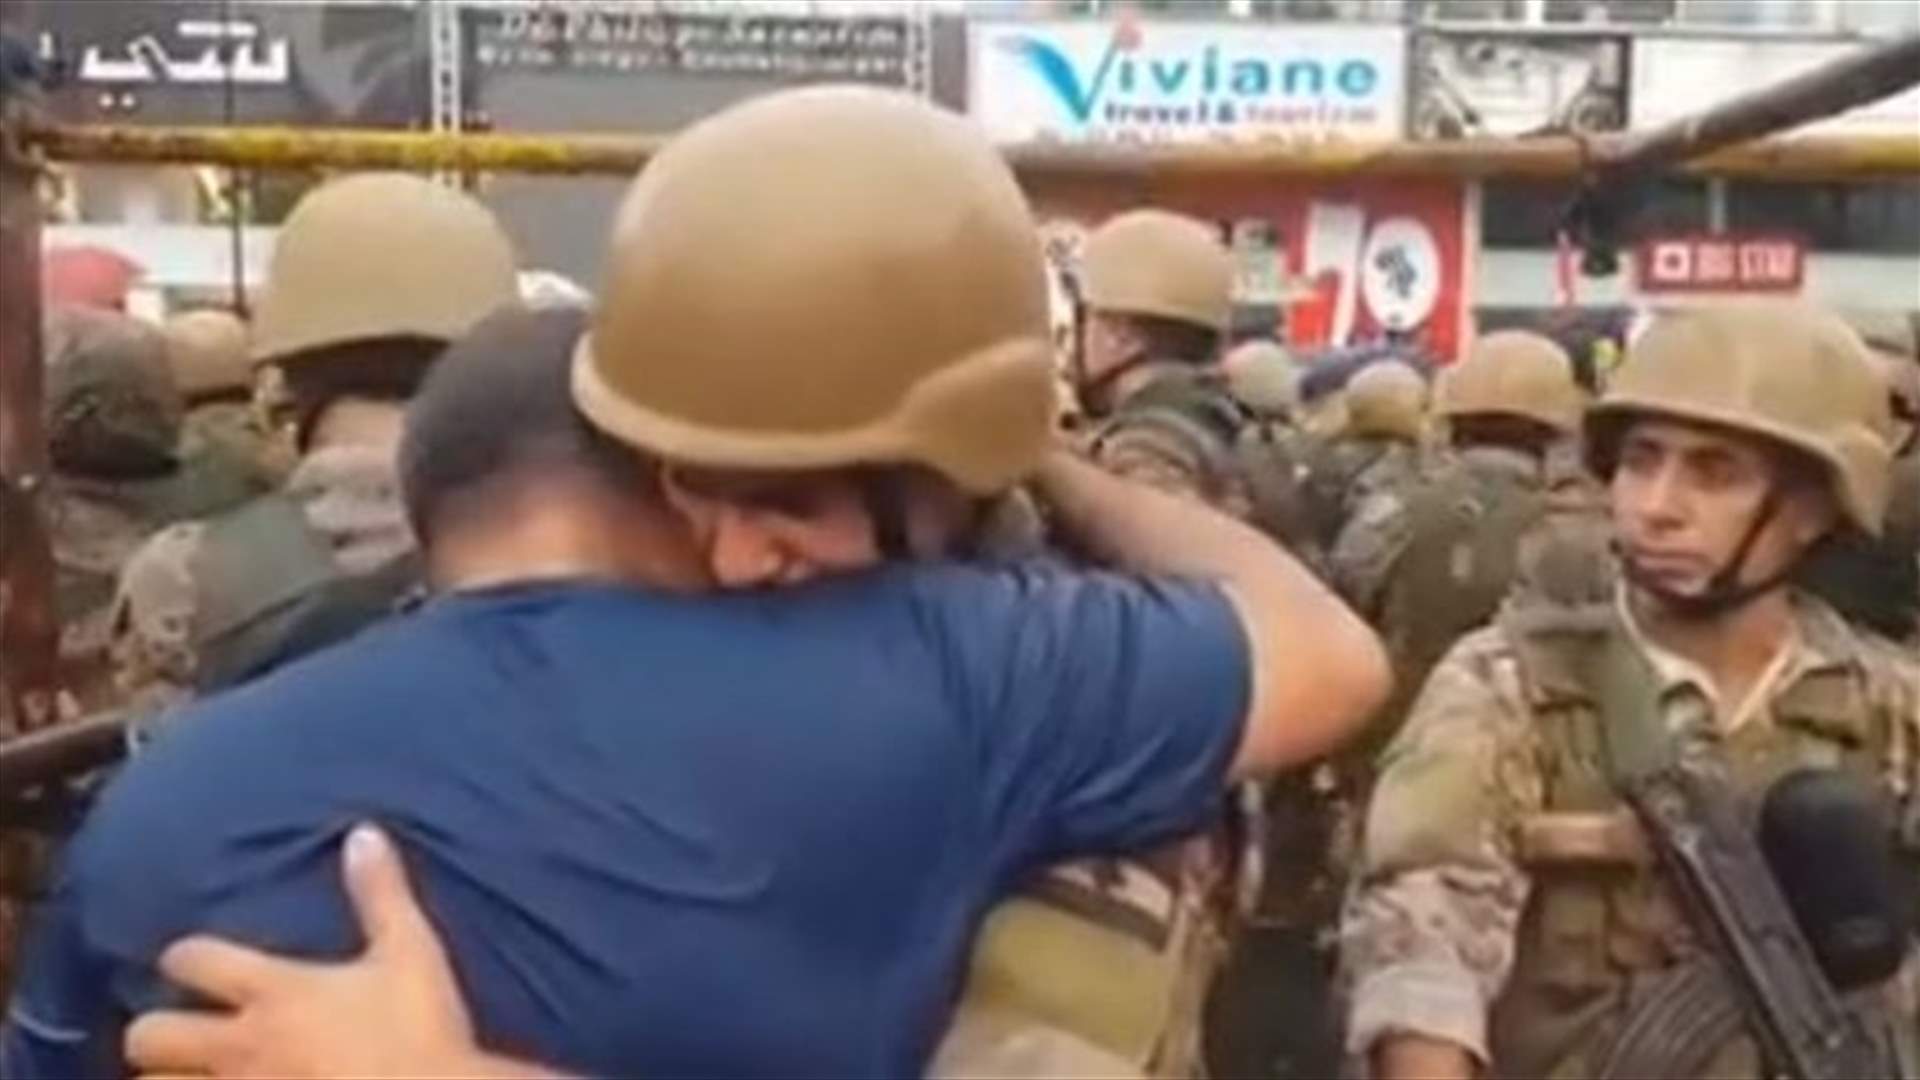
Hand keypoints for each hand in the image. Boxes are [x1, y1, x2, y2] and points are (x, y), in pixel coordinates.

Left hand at [125, 824, 543, 1078]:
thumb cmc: (422, 1032)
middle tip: (178, 1030)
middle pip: (150, 1036)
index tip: (192, 959)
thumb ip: (381, 893)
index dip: (184, 955)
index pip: (193, 959)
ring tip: (189, 1075)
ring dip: (168, 1079)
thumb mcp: (411, 952)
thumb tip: (362, 832)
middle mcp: (242, 1046)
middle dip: (154, 1031)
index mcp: (276, 991)